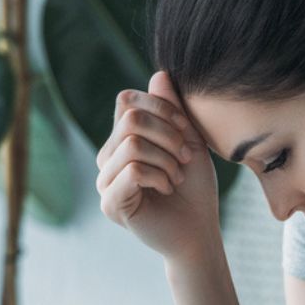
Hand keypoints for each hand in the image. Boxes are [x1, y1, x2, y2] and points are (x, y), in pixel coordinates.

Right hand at [96, 70, 220, 260]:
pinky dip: (159, 176)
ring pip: (132, 144)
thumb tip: (159, 74)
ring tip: (177, 177)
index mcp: (122, 139)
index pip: (126, 101)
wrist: (199, 230)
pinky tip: (168, 188)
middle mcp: (108, 157)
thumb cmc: (195, 188)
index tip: (186, 130)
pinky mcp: (110, 203)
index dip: (161, 107)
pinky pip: (132, 170)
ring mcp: (105, 181)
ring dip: (166, 159)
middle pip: (130, 120)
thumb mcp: (189, 141)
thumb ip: (173, 110)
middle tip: (186, 158)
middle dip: (168, 135)